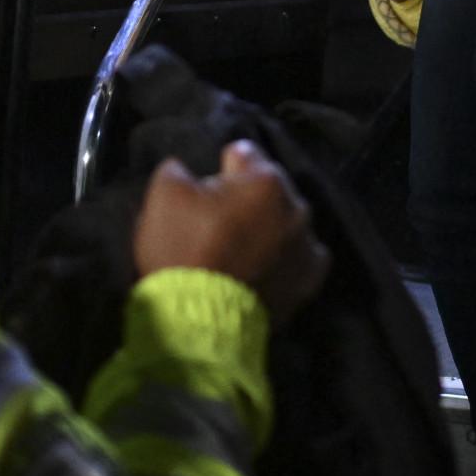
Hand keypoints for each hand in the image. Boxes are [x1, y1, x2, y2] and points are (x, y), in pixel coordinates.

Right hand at [132, 139, 331, 325]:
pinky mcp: (311, 279)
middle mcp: (297, 205)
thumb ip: (178, 170)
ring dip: (270, 227)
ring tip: (242, 249)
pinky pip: (301, 257)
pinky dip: (286, 259)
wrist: (201, 321)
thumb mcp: (164, 196)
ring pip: (287, 221)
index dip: (221, 168)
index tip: (206, 188)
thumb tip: (187, 170)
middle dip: (249, 198)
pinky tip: (266, 268)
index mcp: (265, 179)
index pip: (243, 154)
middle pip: (269, 189)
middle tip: (221, 222)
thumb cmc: (184, 251)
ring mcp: (308, 243)